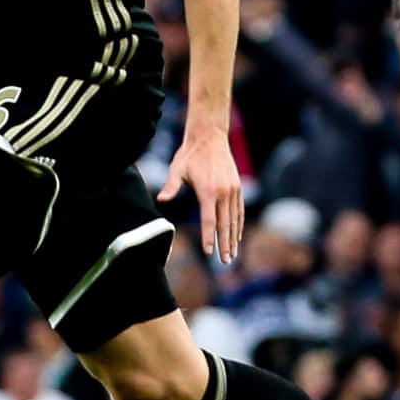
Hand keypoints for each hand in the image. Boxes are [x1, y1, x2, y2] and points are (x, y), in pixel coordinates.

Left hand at [157, 130, 244, 262]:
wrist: (209, 137)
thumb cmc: (190, 154)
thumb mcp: (177, 169)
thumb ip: (171, 186)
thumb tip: (161, 199)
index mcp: (208, 191)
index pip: (209, 220)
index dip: (209, 238)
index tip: (209, 252)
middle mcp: (223, 192)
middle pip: (225, 224)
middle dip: (225, 244)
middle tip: (226, 261)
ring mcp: (232, 189)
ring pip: (234, 219)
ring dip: (234, 238)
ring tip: (232, 253)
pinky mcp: (236, 186)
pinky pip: (239, 210)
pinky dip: (239, 224)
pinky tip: (237, 235)